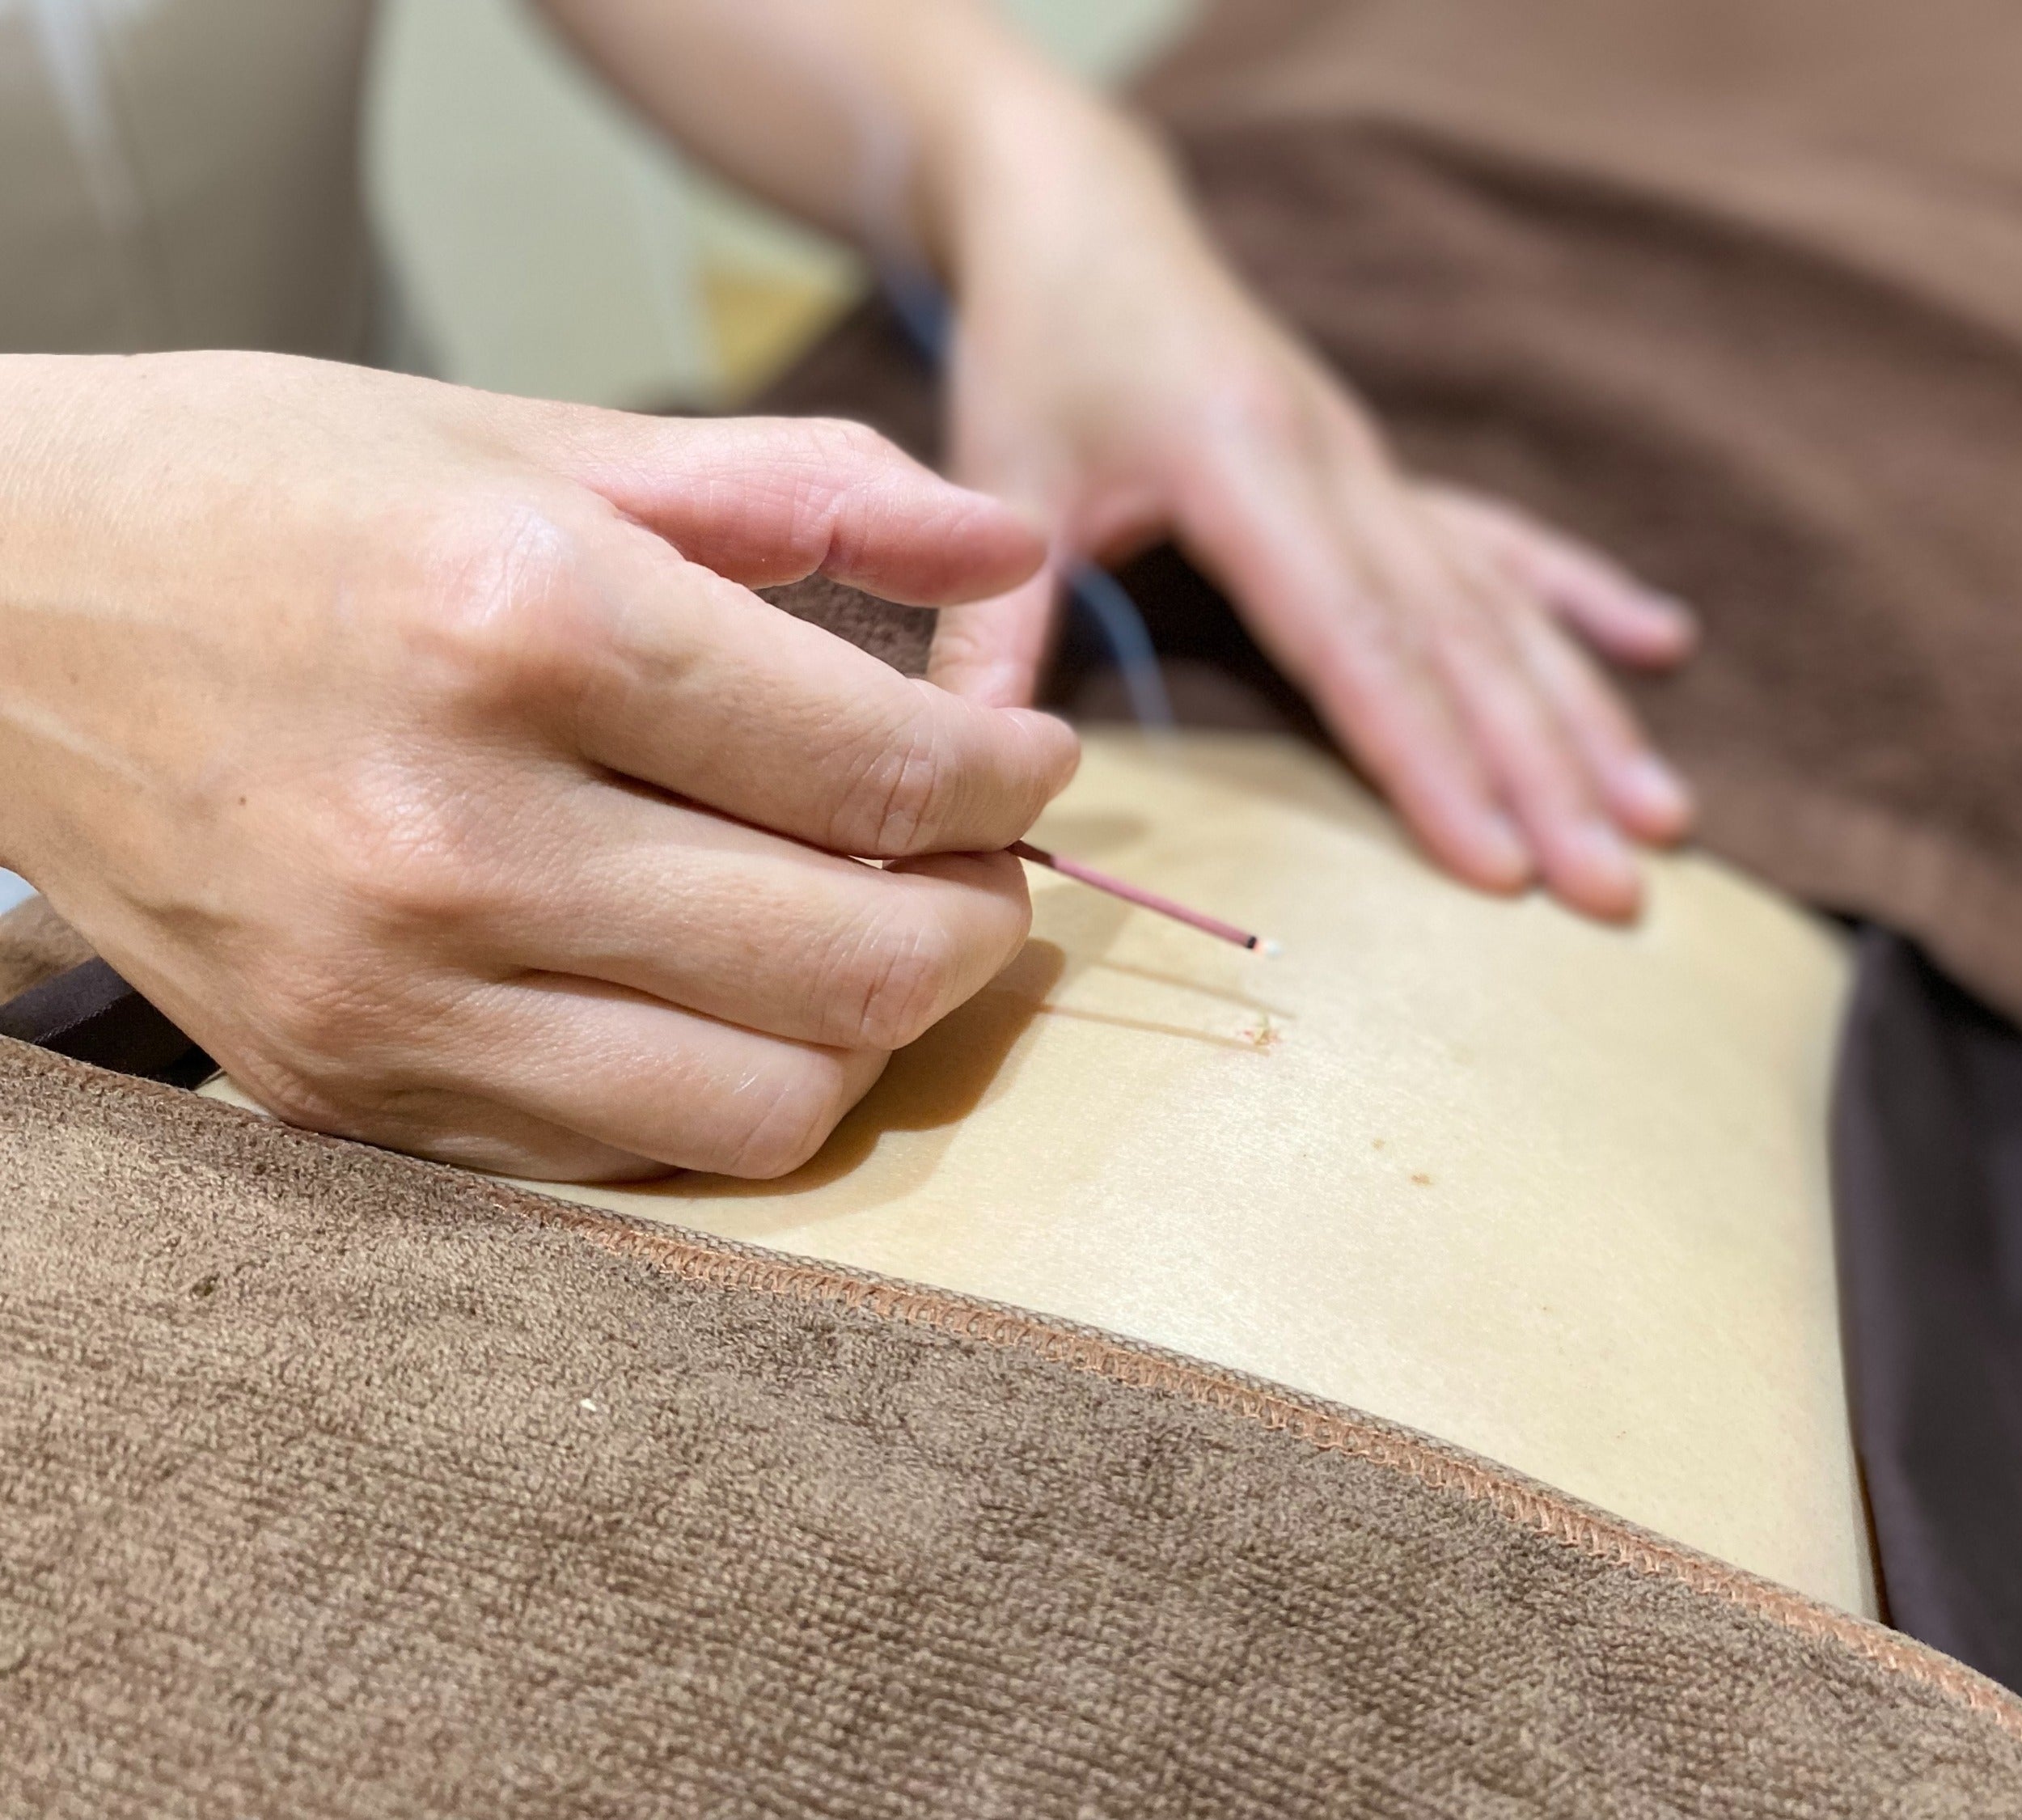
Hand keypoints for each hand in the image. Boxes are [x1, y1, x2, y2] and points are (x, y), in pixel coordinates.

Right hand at [0, 352, 1076, 1179]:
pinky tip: (721, 985)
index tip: (1033, 759)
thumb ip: (803, 491)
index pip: (887, 772)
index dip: (1013, 778)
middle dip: (983, 915)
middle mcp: (461, 835)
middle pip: (861, 962)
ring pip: (773, 1101)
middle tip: (983, 857)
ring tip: (866, 927)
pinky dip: (728, 1082)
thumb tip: (1014, 547)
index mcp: (527, 626)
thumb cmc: (266, 494)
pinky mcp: (343, 1092)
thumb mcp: (533, 437)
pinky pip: (630, 1151)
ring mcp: (393, 995)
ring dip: (875, 1026)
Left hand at [928, 113, 1695, 919]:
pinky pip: (1503, 544)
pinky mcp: (1383, 474)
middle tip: (1621, 891)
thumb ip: (993, 624)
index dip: (1430, 761)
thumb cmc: (1041, 342)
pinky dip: (1581, 599)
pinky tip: (1663, 646)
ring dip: (1586, 716)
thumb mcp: (1001, 467)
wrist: (1089, 215)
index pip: (1357, 642)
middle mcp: (1343, 470)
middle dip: (1545, 775)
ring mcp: (1377, 471)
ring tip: (1669, 817)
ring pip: (1503, 607)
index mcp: (1250, 467)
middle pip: (1462, 643)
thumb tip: (982, 763)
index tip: (1500, 866)